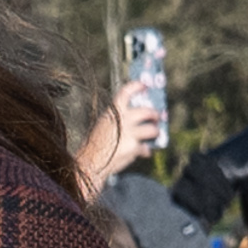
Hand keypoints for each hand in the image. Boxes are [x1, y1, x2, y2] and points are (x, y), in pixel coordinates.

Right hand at [74, 78, 164, 198]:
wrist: (90, 162)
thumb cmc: (95, 144)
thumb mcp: (104, 126)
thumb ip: (119, 121)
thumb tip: (137, 121)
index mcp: (113, 111)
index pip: (127, 91)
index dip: (137, 86)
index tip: (144, 85)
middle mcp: (123, 119)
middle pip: (147, 111)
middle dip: (154, 114)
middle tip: (156, 117)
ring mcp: (130, 133)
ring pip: (152, 129)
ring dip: (155, 132)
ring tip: (155, 133)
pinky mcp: (134, 147)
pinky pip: (145, 147)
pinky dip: (144, 151)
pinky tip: (143, 153)